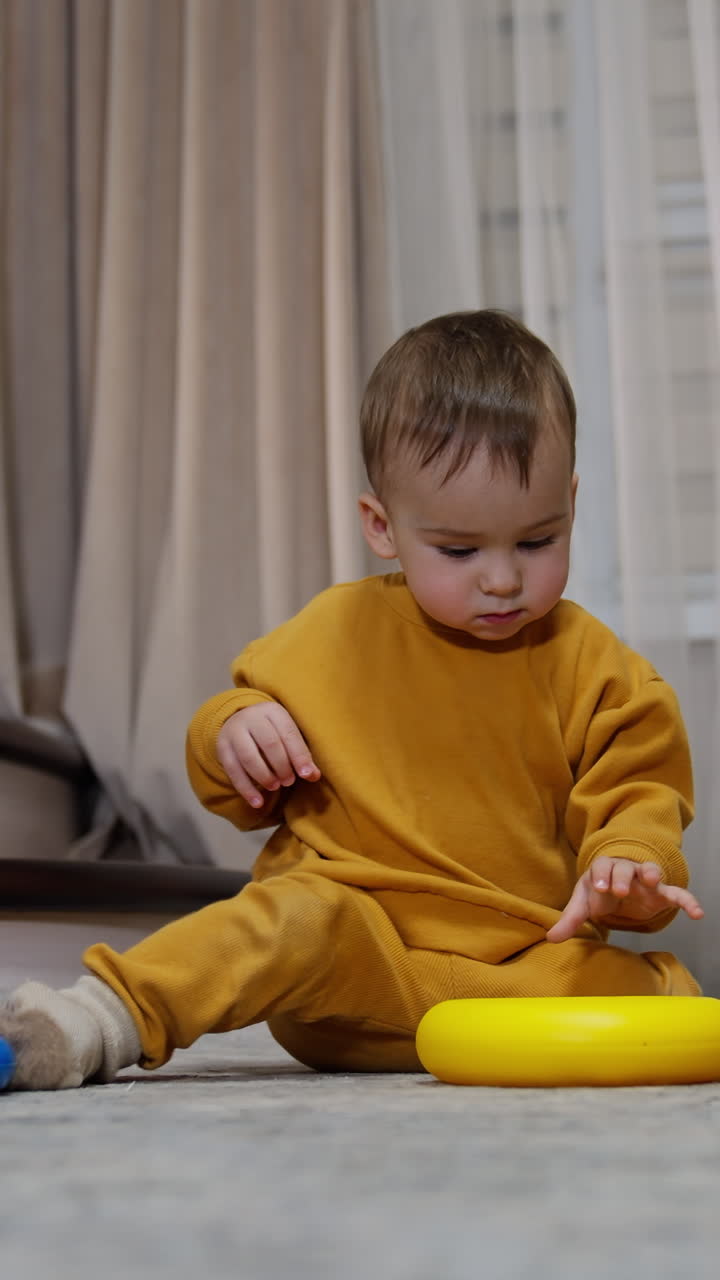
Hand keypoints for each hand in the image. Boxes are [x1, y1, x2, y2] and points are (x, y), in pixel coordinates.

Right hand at [216, 702, 320, 807]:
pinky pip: (233, 771)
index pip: (288, 733)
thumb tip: (314, 775)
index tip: (307, 775)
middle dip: (282, 766)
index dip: (299, 756)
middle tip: (289, 781)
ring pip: (249, 757)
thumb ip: (301, 754)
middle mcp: (252, 718)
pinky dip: (246, 789)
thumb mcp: (287, 735)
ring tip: (275, 787)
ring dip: (264, 776)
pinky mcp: (223, 748)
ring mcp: (234, 732)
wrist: (239, 721)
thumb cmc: (272, 732)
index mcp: (273, 711)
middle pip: (269, 744)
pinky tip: (258, 802)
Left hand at [547, 857, 703, 942]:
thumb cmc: (599, 893)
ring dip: (650, 874)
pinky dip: (687, 901)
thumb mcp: (584, 904)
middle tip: (619, 891)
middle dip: (621, 877)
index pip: (601, 867)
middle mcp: (625, 870)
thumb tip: (552, 938)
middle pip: (624, 867)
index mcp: (603, 870)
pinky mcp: (661, 892)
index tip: (599, 888)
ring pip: (649, 871)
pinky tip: (698, 914)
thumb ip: (570, 920)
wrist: (618, 888)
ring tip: (652, 881)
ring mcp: (644, 880)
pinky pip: (676, 893)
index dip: (601, 876)